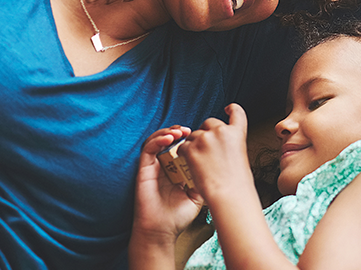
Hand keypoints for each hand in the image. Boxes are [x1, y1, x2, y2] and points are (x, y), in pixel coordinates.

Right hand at [132, 126, 202, 243]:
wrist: (162, 231)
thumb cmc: (178, 216)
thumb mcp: (198, 195)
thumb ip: (203, 179)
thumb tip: (217, 165)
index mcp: (176, 169)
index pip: (181, 147)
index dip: (190, 138)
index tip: (202, 136)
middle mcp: (164, 166)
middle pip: (169, 140)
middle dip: (179, 131)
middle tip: (190, 130)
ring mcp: (153, 166)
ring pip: (157, 140)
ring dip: (168, 132)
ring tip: (180, 132)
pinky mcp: (144, 169)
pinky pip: (148, 149)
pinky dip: (157, 140)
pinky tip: (169, 138)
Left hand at [181, 104, 256, 203]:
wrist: (229, 195)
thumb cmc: (237, 183)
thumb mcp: (241, 157)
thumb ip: (231, 146)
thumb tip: (222, 148)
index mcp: (237, 133)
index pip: (237, 113)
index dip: (232, 109)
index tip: (228, 108)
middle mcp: (221, 131)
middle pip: (209, 123)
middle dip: (205, 132)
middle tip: (206, 148)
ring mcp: (205, 139)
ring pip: (193, 135)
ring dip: (194, 145)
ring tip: (198, 160)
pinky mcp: (191, 149)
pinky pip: (182, 146)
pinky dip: (184, 153)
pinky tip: (188, 163)